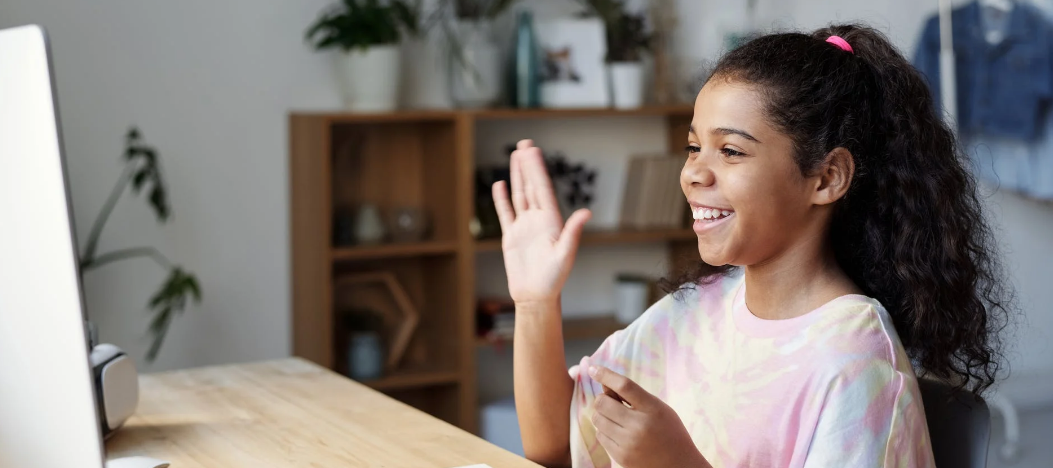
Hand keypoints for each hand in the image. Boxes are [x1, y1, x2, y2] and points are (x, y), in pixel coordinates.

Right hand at [493, 139, 590, 306]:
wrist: (536, 296)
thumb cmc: (554, 279)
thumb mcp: (565, 254)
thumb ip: (573, 232)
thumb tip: (586, 212)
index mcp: (552, 221)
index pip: (543, 189)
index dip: (538, 169)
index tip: (533, 151)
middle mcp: (538, 220)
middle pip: (531, 186)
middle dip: (528, 165)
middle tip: (525, 144)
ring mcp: (524, 227)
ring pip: (520, 195)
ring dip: (518, 176)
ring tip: (515, 156)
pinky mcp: (511, 236)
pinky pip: (506, 213)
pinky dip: (502, 199)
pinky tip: (501, 184)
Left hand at [589, 366, 711, 467]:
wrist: (679, 465)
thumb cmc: (669, 431)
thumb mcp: (658, 408)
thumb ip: (633, 396)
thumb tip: (604, 385)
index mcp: (653, 408)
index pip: (625, 385)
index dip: (606, 374)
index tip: (593, 369)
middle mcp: (640, 426)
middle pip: (602, 403)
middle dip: (603, 400)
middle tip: (614, 403)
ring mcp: (629, 443)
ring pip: (597, 419)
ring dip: (603, 416)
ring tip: (619, 420)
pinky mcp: (621, 456)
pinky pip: (600, 436)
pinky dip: (605, 431)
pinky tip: (620, 434)